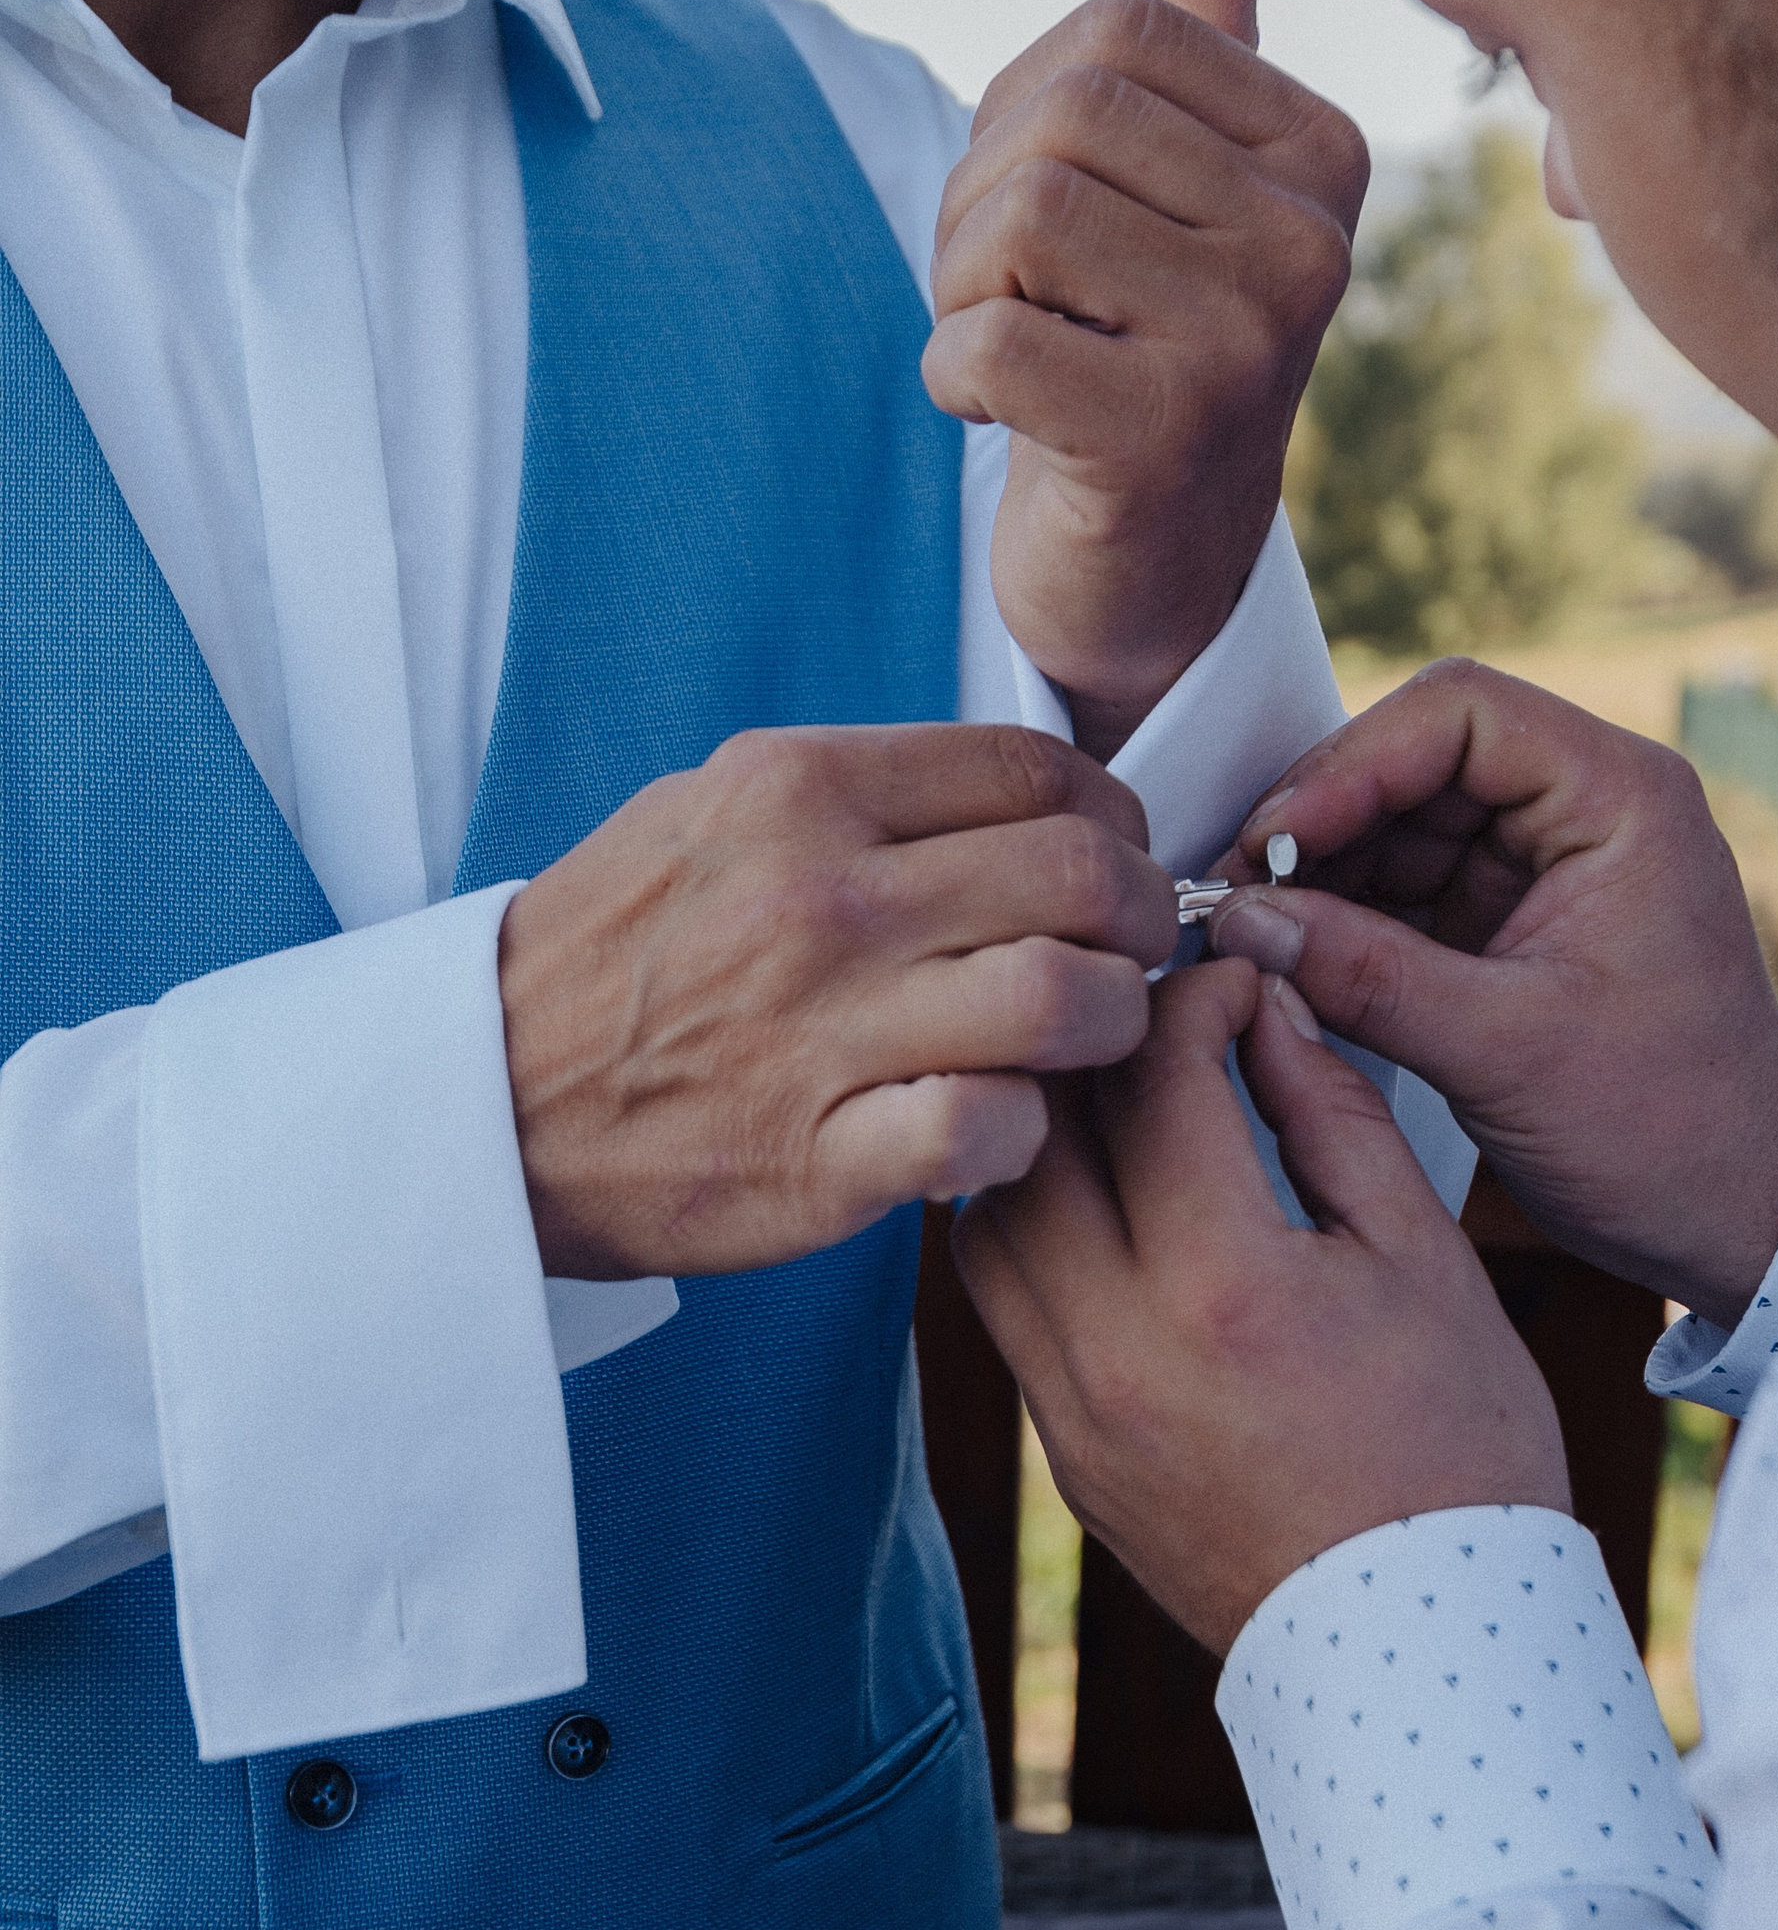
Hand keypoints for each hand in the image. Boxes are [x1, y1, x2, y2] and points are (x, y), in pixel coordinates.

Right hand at [498, 722, 1176, 1279]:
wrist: (480, 1101)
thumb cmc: (614, 958)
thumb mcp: (709, 814)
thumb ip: (858, 797)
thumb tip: (1012, 796)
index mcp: (796, 791)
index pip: (1035, 770)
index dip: (1112, 818)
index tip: (1112, 862)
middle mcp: (818, 898)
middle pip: (1082, 875)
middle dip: (1146, 917)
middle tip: (1133, 953)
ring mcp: (819, 1031)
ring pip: (1065, 999)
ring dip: (1112, 1025)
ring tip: (1087, 1041)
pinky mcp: (819, 1159)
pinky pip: (992, 1129)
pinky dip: (1026, 1133)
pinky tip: (1002, 1127)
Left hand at [923, 0, 1368, 761]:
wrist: (1156, 571)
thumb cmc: (1145, 359)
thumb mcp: (1174, 197)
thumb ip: (1198, 50)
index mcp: (1322, 156)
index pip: (1116, 32)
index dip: (1025, 111)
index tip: (1042, 217)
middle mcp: (1309, 243)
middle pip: (1062, 122)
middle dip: (981, 205)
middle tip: (1003, 297)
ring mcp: (1250, 344)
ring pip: (1018, 223)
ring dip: (960, 291)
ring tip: (1007, 351)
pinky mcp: (1168, 438)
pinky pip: (985, 343)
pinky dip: (952, 376)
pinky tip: (1001, 417)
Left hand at [955, 963, 1566, 1656]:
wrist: (1423, 1651)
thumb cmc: (1455, 1455)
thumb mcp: (1424, 1261)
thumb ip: (1333, 1120)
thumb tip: (1266, 1018)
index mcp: (1223, 1287)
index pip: (1153, 1078)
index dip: (1192, 998)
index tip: (1232, 983)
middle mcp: (1116, 1347)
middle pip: (1041, 1134)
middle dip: (1094, 1049)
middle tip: (1155, 1022)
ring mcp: (1072, 1411)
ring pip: (988, 1222)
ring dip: (1043, 1145)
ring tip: (1121, 1115)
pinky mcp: (1062, 1454)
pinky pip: (1004, 1310)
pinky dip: (1036, 1237)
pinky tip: (1108, 1215)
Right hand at [1207, 660, 1777, 1327]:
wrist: (1736, 1211)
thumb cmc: (1667, 1128)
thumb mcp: (1507, 1053)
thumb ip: (1369, 977)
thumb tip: (1243, 921)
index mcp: (1620, 800)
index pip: (1461, 716)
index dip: (1352, 765)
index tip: (1276, 840)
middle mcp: (1582, 807)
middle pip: (1414, 759)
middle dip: (1319, 819)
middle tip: (1235, 893)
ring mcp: (1539, 862)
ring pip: (1395, 821)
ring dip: (1318, 870)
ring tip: (1247, 931)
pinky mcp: (1505, 919)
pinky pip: (1400, 887)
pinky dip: (1339, 916)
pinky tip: (1286, 955)